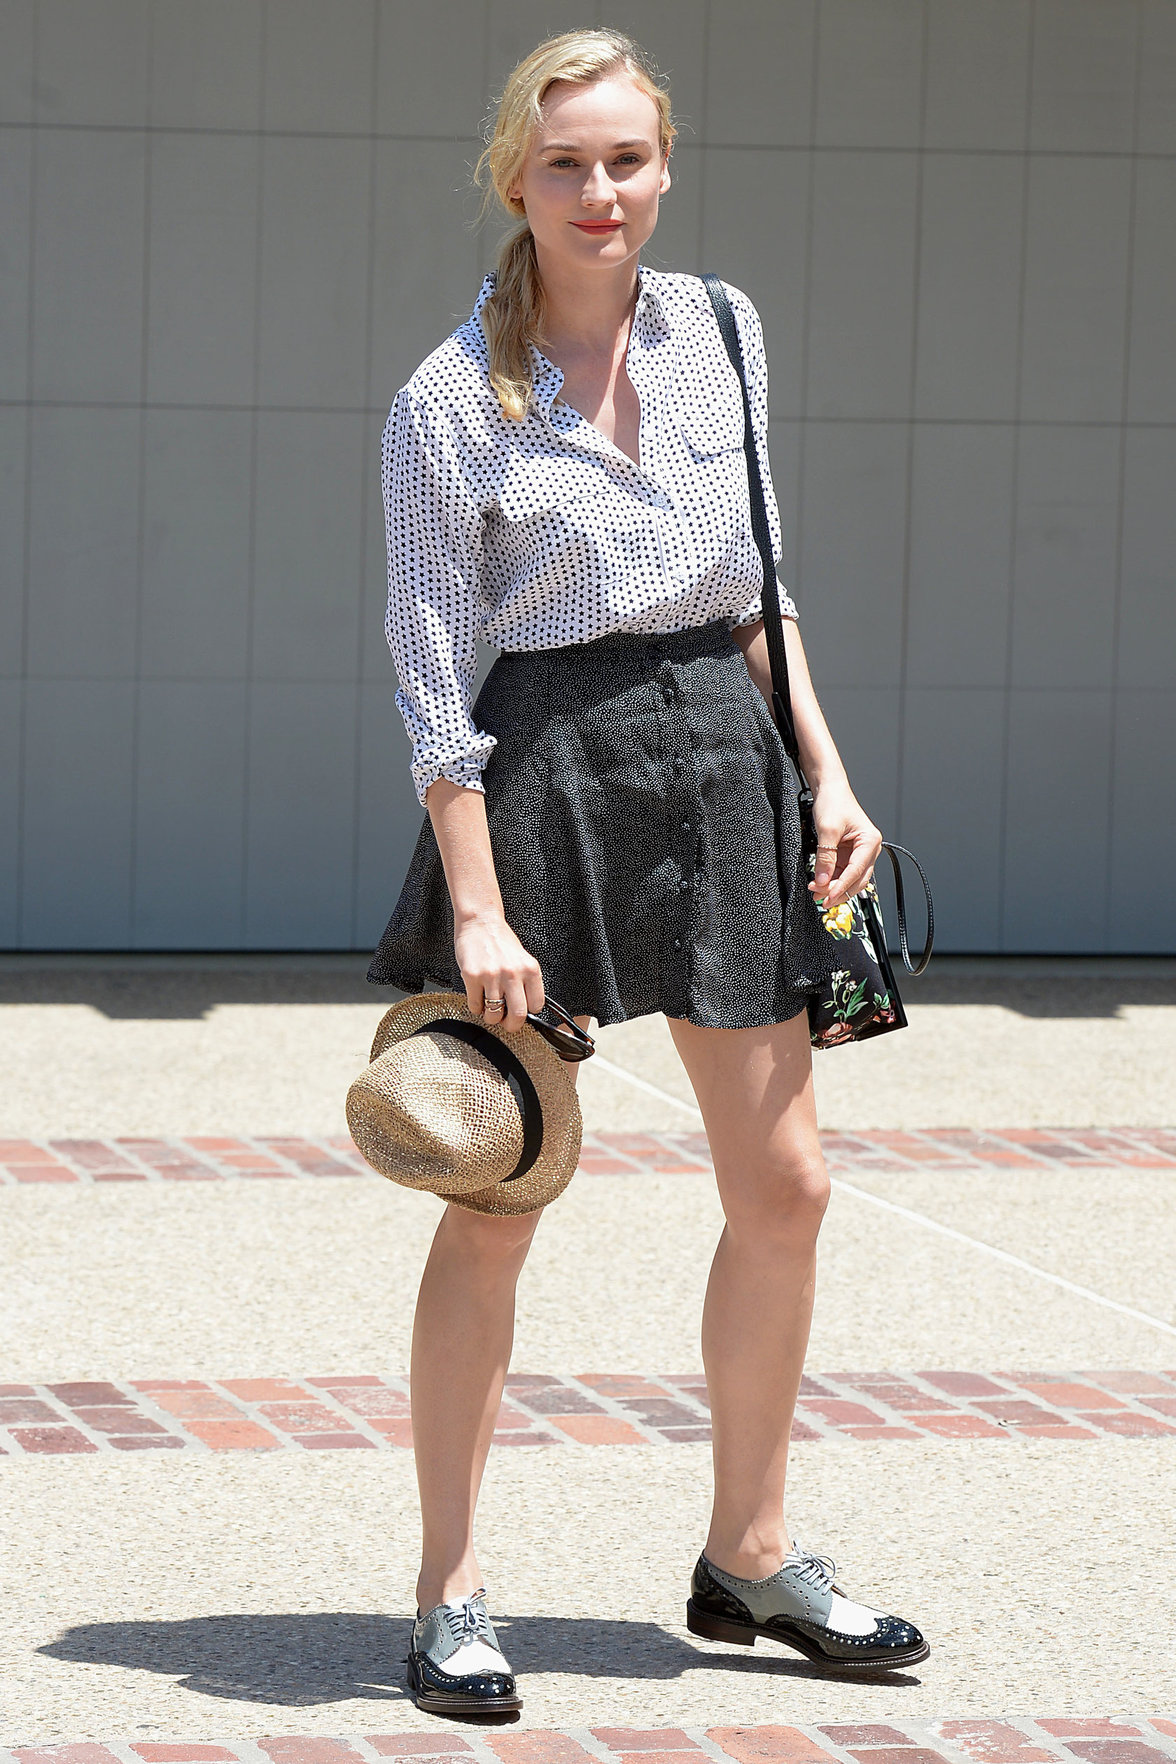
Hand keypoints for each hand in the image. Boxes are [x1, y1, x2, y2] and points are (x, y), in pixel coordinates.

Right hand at [453, 909, 545, 1033]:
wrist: (480, 922)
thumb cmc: (501, 941)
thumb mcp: (522, 959)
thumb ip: (526, 982)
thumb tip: (526, 1009)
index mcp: (530, 969)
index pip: (536, 1005)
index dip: (527, 1013)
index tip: (520, 1013)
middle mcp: (513, 973)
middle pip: (518, 1015)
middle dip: (511, 1025)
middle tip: (506, 1023)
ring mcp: (492, 975)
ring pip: (494, 1015)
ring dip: (491, 1017)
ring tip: (489, 1008)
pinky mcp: (472, 976)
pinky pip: (475, 1006)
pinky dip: (476, 1007)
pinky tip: (478, 997)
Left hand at [807, 785, 881, 910]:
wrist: (829, 789)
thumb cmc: (834, 802)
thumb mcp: (827, 830)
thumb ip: (825, 857)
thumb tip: (822, 881)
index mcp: (870, 841)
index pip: (856, 871)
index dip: (842, 886)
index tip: (829, 897)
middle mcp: (868, 849)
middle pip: (857, 879)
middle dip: (839, 891)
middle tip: (821, 899)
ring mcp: (858, 853)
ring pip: (849, 879)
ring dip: (834, 887)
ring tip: (816, 892)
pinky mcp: (848, 855)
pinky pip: (841, 873)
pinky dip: (831, 880)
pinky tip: (819, 884)